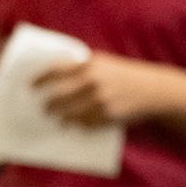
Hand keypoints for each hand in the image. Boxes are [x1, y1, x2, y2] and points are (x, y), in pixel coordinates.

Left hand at [39, 52, 166, 128]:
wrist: (154, 90)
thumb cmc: (125, 74)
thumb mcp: (104, 62)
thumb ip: (82, 65)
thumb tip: (56, 73)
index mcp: (89, 65)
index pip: (56, 71)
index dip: (40, 79)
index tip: (31, 86)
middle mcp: (93, 81)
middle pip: (59, 95)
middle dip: (48, 104)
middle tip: (43, 107)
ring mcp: (101, 100)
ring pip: (71, 113)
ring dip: (61, 117)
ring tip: (56, 118)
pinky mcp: (108, 116)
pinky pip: (86, 123)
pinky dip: (78, 124)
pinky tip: (74, 124)